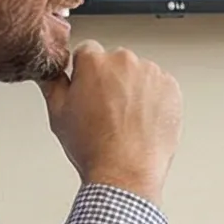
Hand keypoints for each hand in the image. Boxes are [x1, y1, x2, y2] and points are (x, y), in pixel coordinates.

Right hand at [39, 40, 182, 202]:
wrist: (126, 172)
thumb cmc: (93, 147)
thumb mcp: (58, 114)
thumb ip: (53, 83)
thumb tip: (51, 71)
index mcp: (94, 61)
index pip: (87, 52)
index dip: (85, 73)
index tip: (88, 89)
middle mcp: (124, 61)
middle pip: (115, 62)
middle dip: (111, 79)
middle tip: (106, 110)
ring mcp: (151, 73)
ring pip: (139, 73)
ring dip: (133, 88)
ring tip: (126, 120)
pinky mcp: (171, 87)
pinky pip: (159, 86)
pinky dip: (154, 99)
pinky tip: (142, 121)